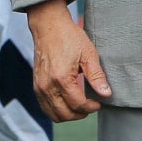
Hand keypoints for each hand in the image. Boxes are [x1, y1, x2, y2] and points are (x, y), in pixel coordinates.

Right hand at [25, 0, 110, 120]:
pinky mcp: (36, 84)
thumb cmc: (69, 37)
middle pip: (65, 114)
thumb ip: (97, 77)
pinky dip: (57, 110)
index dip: (91, 107)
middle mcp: (47, 85)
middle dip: (81, 113)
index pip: (77, 105)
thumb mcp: (88, 54)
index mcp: (61, 78)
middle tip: (90, 105)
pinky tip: (68, 101)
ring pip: (53, 114)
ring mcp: (39, 86)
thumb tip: (106, 94)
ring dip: (68, 114)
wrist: (48, 26)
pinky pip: (45, 106)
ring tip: (80, 105)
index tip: (99, 102)